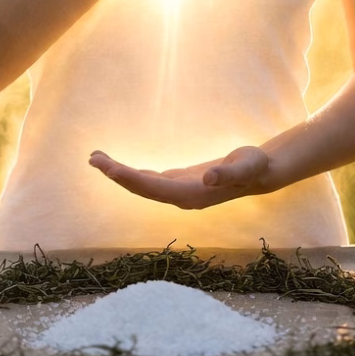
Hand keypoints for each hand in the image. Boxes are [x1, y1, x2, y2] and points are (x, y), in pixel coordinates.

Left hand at [88, 145, 271, 209]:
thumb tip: (209, 178)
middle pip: (142, 188)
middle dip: (116, 174)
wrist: (261, 173)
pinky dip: (133, 174)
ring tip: (97, 159)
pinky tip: (120, 169)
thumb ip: (227, 173)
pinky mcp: (180, 183)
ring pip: (143, 185)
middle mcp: (181, 196)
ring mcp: (179, 191)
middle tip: (93, 158)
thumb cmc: (254, 166)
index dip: (130, 178)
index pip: (153, 187)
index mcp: (191, 194)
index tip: (109, 168)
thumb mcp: (245, 166)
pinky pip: (150, 181)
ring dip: (120, 174)